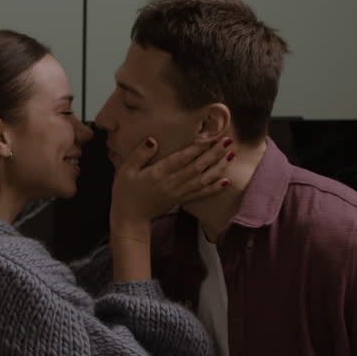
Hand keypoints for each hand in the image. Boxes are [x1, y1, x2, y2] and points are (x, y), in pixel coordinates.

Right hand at [110, 137, 232, 232]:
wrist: (130, 218)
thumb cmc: (125, 192)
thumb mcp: (126, 170)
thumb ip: (140, 154)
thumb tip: (153, 140)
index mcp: (158, 174)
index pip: (182, 159)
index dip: (197, 148)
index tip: (210, 137)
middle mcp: (172, 184)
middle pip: (197, 168)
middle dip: (214, 154)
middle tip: (228, 141)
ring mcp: (178, 193)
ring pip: (202, 180)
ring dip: (218, 168)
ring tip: (231, 155)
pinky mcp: (181, 200)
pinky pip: (200, 194)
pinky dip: (214, 188)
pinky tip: (225, 181)